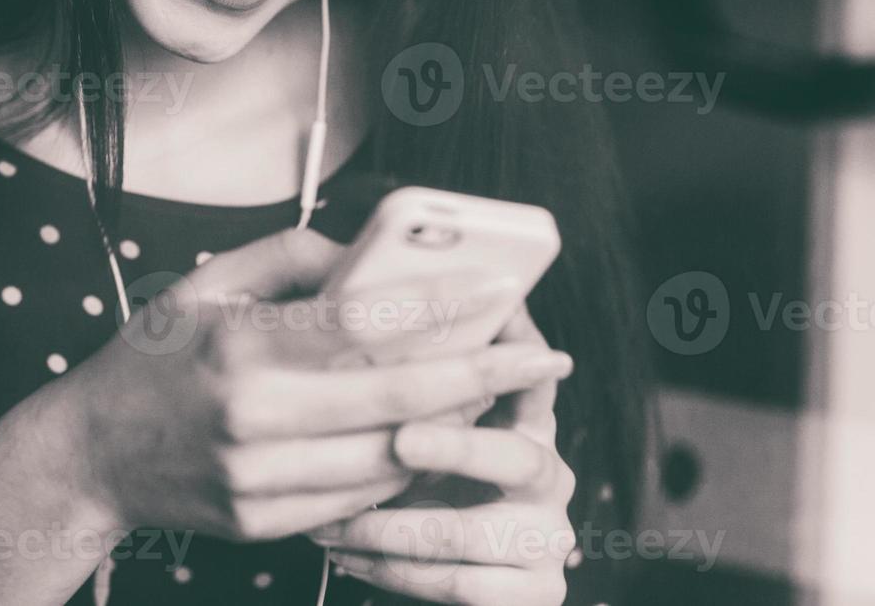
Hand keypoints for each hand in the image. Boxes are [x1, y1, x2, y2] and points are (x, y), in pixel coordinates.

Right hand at [55, 229, 575, 543]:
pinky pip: (362, 495)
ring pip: (391, 456)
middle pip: (398, 401)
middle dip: (484, 376)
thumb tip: (366, 252)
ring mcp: (260, 481)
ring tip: (495, 390)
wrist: (90, 455)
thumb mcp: (204, 283)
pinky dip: (407, 463)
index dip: (442, 306)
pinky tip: (432, 434)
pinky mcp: (266, 523)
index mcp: (239, 347)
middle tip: (544, 358)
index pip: (363, 323)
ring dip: (455, 425)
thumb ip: (288, 256)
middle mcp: (253, 419)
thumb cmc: (152, 357)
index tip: (500, 287)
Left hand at [307, 306, 577, 604]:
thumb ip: (407, 373)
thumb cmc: (419, 479)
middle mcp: (547, 474)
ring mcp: (547, 537)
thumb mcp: (418, 422)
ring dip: (389, 528)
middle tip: (399, 440)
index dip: (510, 352)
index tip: (481, 330)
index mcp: (527, 420)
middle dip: (456, 447)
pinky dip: (394, 574)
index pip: (529, 376)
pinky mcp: (534, 593)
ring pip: (469, 535)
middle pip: (518, 456)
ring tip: (327, 520)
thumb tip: (355, 298)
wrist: (456, 573)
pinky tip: (347, 556)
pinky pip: (461, 587)